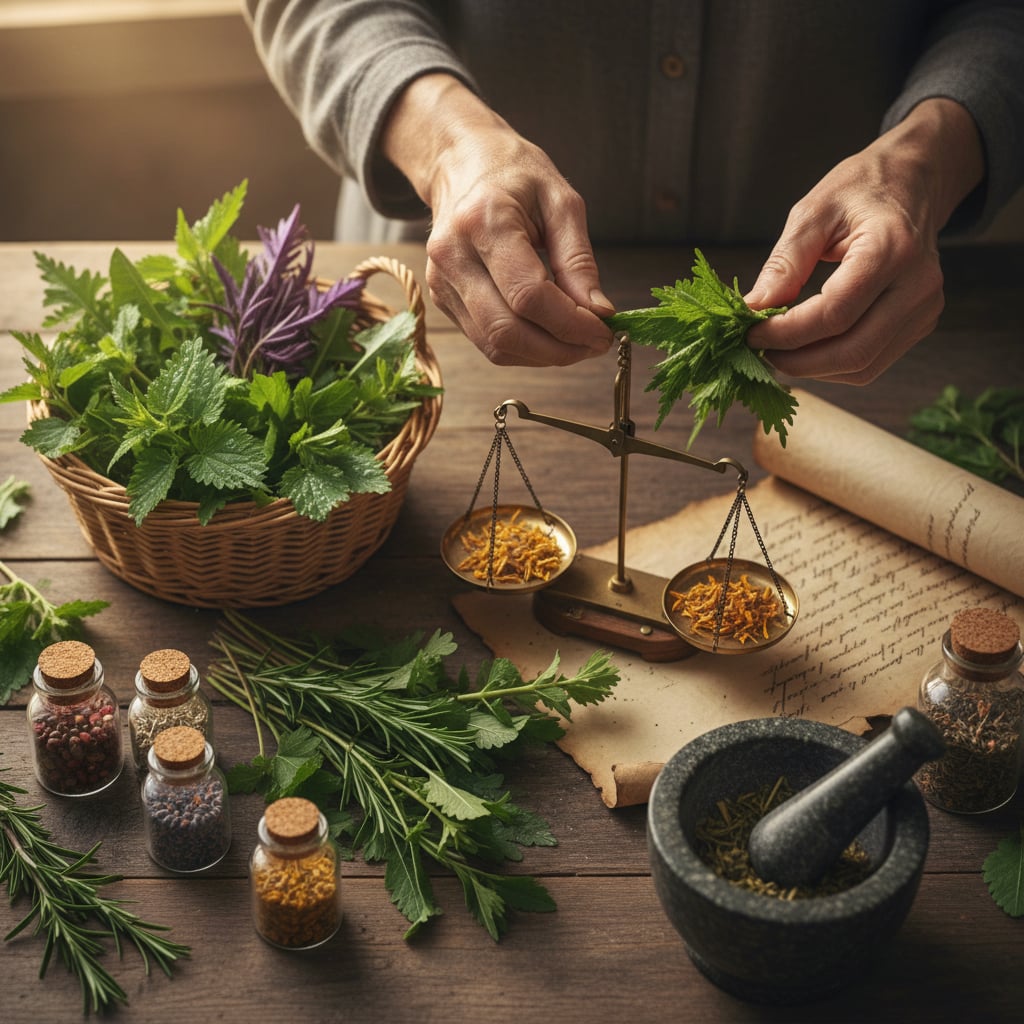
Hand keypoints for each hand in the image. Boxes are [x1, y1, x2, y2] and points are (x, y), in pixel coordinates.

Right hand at [382, 74, 614, 365]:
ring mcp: (442, 282)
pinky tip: (548, 334)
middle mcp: (453, 256)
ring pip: (495, 346)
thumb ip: (578, 259)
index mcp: (483, 222)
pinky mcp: (442, 298)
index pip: (528, 296)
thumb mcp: (560, 201)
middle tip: (595, 344)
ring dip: (543, 355)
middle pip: (507, 331)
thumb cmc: (514, 174)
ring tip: (576, 342)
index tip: (604, 330)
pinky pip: (486, 342)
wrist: (460, 163)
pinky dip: (524, 348)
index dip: (571, 325)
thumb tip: (598, 312)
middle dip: (559, 350)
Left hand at [745, 99, 983, 383]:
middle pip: (852, 351)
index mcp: (892, 250)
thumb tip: (754, 309)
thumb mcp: (813, 212)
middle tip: (760, 351)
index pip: (834, 314)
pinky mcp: (920, 323)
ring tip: (778, 351)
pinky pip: (871, 363)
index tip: (751, 333)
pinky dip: (832, 366)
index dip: (787, 333)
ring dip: (813, 369)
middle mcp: (918, 286)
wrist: (912, 183)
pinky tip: (806, 349)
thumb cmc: (860, 190)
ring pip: (862, 366)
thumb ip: (784, 263)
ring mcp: (924, 309)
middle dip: (798, 361)